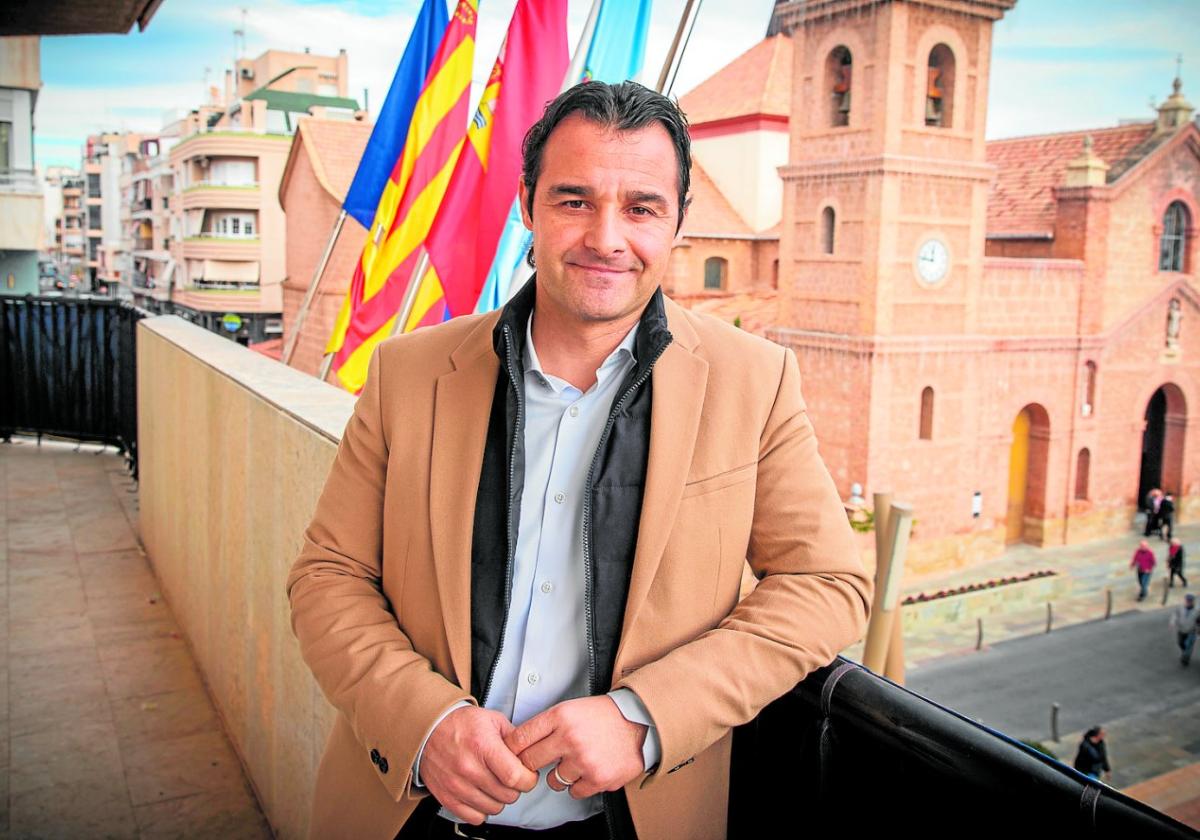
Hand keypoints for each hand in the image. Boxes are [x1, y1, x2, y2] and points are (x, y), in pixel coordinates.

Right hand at [420, 706, 538, 823]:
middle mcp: (469, 768)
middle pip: (507, 795)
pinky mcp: (447, 797)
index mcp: (483, 746)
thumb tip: (531, 754)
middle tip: (510, 776)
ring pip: (494, 808)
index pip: (515, 777)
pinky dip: (482, 809)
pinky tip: (481, 794)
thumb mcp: (492, 720)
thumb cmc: (460, 724)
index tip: (528, 775)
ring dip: (499, 799)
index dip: (528, 779)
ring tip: (494, 783)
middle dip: (515, 788)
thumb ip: (515, 738)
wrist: (427, 729)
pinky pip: (475, 817)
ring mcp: (457, 786)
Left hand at [504, 696, 647, 799]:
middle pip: (530, 762)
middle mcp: (569, 738)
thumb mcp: (571, 708)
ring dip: (561, 776)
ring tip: (575, 763)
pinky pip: (574, 792)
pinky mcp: (598, 778)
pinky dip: (580, 785)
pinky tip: (589, 770)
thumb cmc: (602, 716)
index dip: (513, 749)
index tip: (514, 754)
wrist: (640, 723)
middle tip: (541, 763)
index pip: (520, 738)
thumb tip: (517, 745)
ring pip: (553, 781)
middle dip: (531, 765)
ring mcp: (584, 760)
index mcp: (560, 716)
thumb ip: (546, 725)